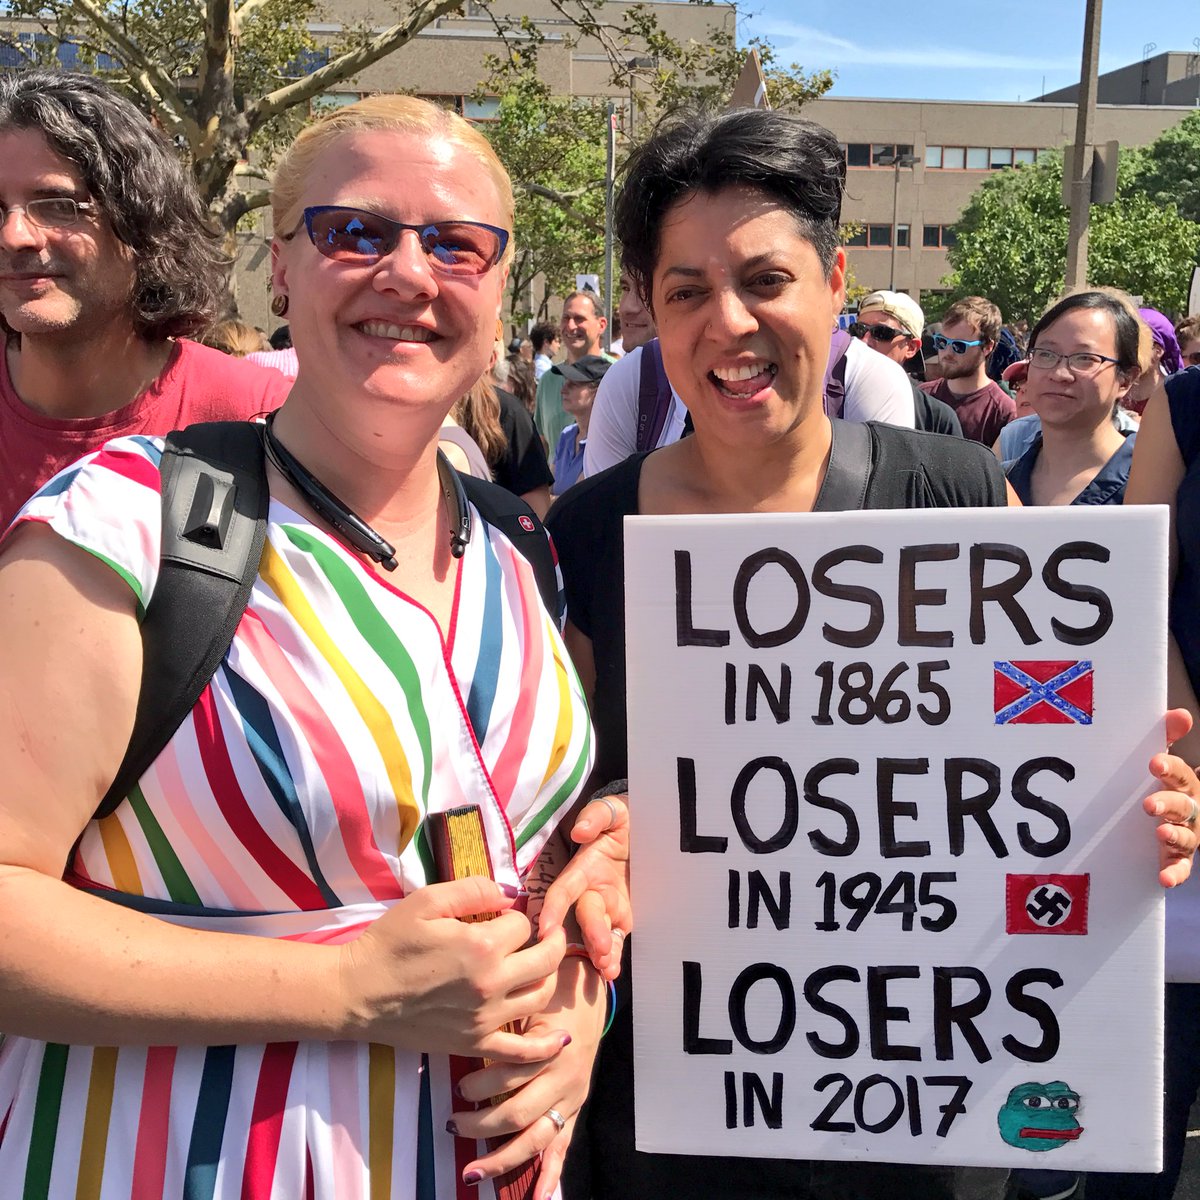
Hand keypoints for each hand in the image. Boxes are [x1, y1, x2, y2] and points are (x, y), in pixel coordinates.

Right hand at [338, 877, 567, 1059]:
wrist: (357, 994)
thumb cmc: (389, 943)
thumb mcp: (427, 901)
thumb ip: (473, 890)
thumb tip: (509, 892)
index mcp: (481, 945)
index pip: (523, 924)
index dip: (516, 916)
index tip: (504, 916)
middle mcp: (491, 983)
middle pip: (546, 959)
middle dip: (551, 941)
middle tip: (548, 933)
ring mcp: (485, 1019)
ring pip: (541, 997)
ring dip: (548, 978)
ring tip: (540, 966)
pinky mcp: (474, 1045)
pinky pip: (521, 1052)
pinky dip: (545, 1046)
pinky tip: (559, 1037)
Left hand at [448, 956, 605, 1196]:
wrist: (588, 986)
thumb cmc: (552, 987)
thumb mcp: (529, 996)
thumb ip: (504, 1019)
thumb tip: (462, 1029)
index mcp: (550, 1047)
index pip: (508, 1076)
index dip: (479, 1084)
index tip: (456, 1085)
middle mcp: (563, 1077)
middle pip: (516, 1113)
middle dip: (480, 1124)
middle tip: (452, 1123)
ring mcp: (570, 1097)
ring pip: (534, 1138)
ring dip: (502, 1158)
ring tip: (471, 1171)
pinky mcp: (575, 1108)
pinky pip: (562, 1146)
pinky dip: (550, 1174)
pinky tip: (538, 1195)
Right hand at [539, 794, 630, 979]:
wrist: (652, 829)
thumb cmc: (627, 819)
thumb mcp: (615, 810)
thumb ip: (597, 816)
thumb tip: (580, 833)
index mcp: (584, 867)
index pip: (564, 890)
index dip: (553, 908)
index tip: (546, 927)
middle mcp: (591, 890)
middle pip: (584, 915)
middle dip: (590, 933)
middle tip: (600, 950)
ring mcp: (607, 907)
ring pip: (597, 933)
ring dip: (599, 952)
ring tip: (606, 967)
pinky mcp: (623, 917)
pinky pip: (615, 939)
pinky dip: (612, 957)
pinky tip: (612, 971)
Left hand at [1146, 708, 1199, 887]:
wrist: (1179, 813)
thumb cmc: (1165, 783)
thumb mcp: (1164, 760)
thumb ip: (1166, 736)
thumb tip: (1181, 714)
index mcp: (1185, 784)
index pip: (1180, 773)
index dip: (1169, 767)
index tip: (1154, 763)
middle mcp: (1190, 809)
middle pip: (1182, 805)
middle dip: (1168, 804)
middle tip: (1149, 805)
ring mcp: (1186, 833)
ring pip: (1185, 836)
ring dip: (1174, 835)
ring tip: (1160, 832)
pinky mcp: (1177, 856)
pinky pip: (1180, 866)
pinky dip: (1174, 873)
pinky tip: (1165, 879)